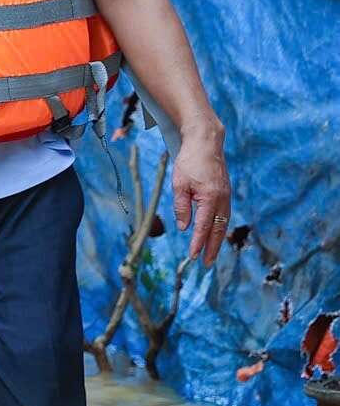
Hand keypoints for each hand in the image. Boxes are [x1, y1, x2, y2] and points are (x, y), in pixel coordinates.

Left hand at [171, 127, 231, 265]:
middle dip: (211, 248)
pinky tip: (214, 234)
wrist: (206, 142)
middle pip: (217, 229)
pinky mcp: (225, 193)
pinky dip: (219, 227)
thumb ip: (182, 207)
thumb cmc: (190, 161)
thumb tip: (185, 228)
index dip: (198, 243)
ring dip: (217, 240)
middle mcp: (222, 199)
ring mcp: (226, 196)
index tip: (193, 256)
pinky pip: (224, 215)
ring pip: (223, 223)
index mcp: (210, 198)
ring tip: (210, 254)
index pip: (202, 226)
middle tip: (205, 263)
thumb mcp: (179, 184)